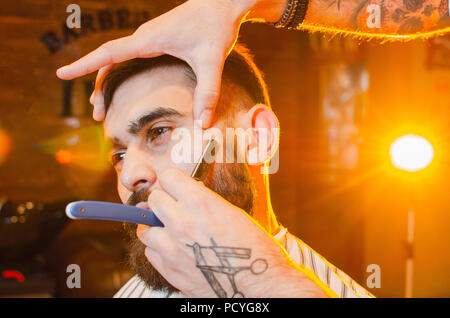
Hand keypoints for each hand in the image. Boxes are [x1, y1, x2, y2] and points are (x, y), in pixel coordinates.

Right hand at [56, 0, 256, 125]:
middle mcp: (144, 37)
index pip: (109, 53)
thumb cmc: (216, 27)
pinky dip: (120, 73)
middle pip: (110, 62)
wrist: (222, 3)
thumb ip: (208, 91)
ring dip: (108, 81)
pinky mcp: (156, 39)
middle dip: (100, 87)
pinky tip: (123, 87)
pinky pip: (129, 56)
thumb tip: (204, 124)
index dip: (84, 65)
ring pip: (118, 59)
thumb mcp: (213, 60)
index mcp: (149, 39)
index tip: (61, 73)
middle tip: (97, 115)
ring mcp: (149, 37)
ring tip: (103, 106)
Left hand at [136, 168, 325, 297]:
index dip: (173, 181)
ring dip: (155, 226)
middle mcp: (181, 222)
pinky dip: (158, 249)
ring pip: (145, 228)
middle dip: (163, 200)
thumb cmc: (254, 249)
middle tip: (173, 207)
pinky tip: (172, 249)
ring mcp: (172, 248)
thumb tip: (186, 197)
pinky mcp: (169, 270)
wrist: (259, 286)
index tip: (176, 186)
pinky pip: (150, 252)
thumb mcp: (233, 213)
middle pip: (153, 200)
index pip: (168, 177)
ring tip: (168, 230)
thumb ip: (205, 203)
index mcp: (200, 203)